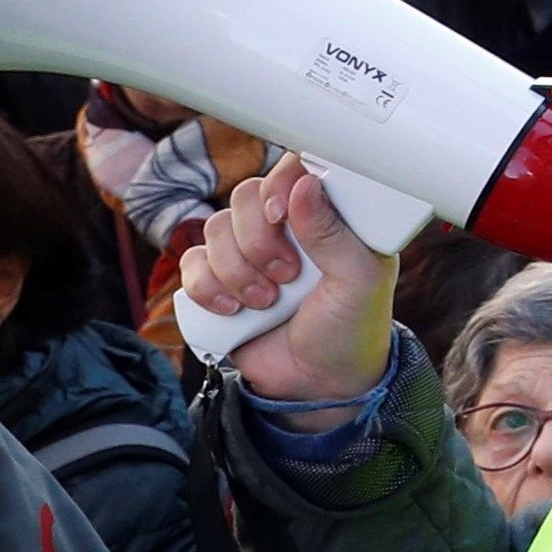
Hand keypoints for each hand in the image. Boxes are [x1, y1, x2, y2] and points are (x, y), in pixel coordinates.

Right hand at [181, 160, 398, 405]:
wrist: (317, 383)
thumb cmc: (351, 327)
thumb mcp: (360, 282)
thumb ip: (334, 234)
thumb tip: (304, 185)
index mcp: (329, 215)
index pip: (295, 168)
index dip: (279, 182)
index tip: (279, 212)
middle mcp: (287, 226)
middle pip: (245, 196)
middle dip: (258, 240)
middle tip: (286, 275)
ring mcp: (249, 251)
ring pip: (214, 228)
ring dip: (236, 269)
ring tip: (267, 301)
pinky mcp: (219, 280)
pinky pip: (191, 262)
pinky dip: (208, 287)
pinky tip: (235, 310)